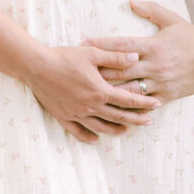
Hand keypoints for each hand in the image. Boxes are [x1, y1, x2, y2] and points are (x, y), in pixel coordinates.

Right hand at [27, 44, 160, 144]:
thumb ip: (116, 57)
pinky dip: (88, 136)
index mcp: (100, 91)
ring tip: (126, 131)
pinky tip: (95, 139)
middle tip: (149, 121)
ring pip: (100, 127)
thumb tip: (136, 57)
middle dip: (136, 119)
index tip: (156, 105)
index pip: (128, 100)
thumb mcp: (93, 53)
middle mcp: (91, 106)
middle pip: (118, 116)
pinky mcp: (63, 116)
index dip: (144, 103)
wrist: (37, 67)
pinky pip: (78, 131)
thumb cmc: (65, 57)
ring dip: (115, 130)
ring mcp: (77, 113)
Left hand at [85, 0, 193, 103]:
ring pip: (130, 89)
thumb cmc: (191, 36)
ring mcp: (160, 82)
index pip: (122, 45)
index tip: (84, 44)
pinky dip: (130, 107)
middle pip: (120, 70)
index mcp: (153, 46)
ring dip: (110, 91)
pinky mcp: (167, 95)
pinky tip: (115, 110)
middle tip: (80, 72)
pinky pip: (145, 103)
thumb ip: (150, 9)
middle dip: (99, 71)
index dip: (101, 45)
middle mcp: (154, 65)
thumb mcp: (171, 19)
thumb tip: (131, 1)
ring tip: (91, 93)